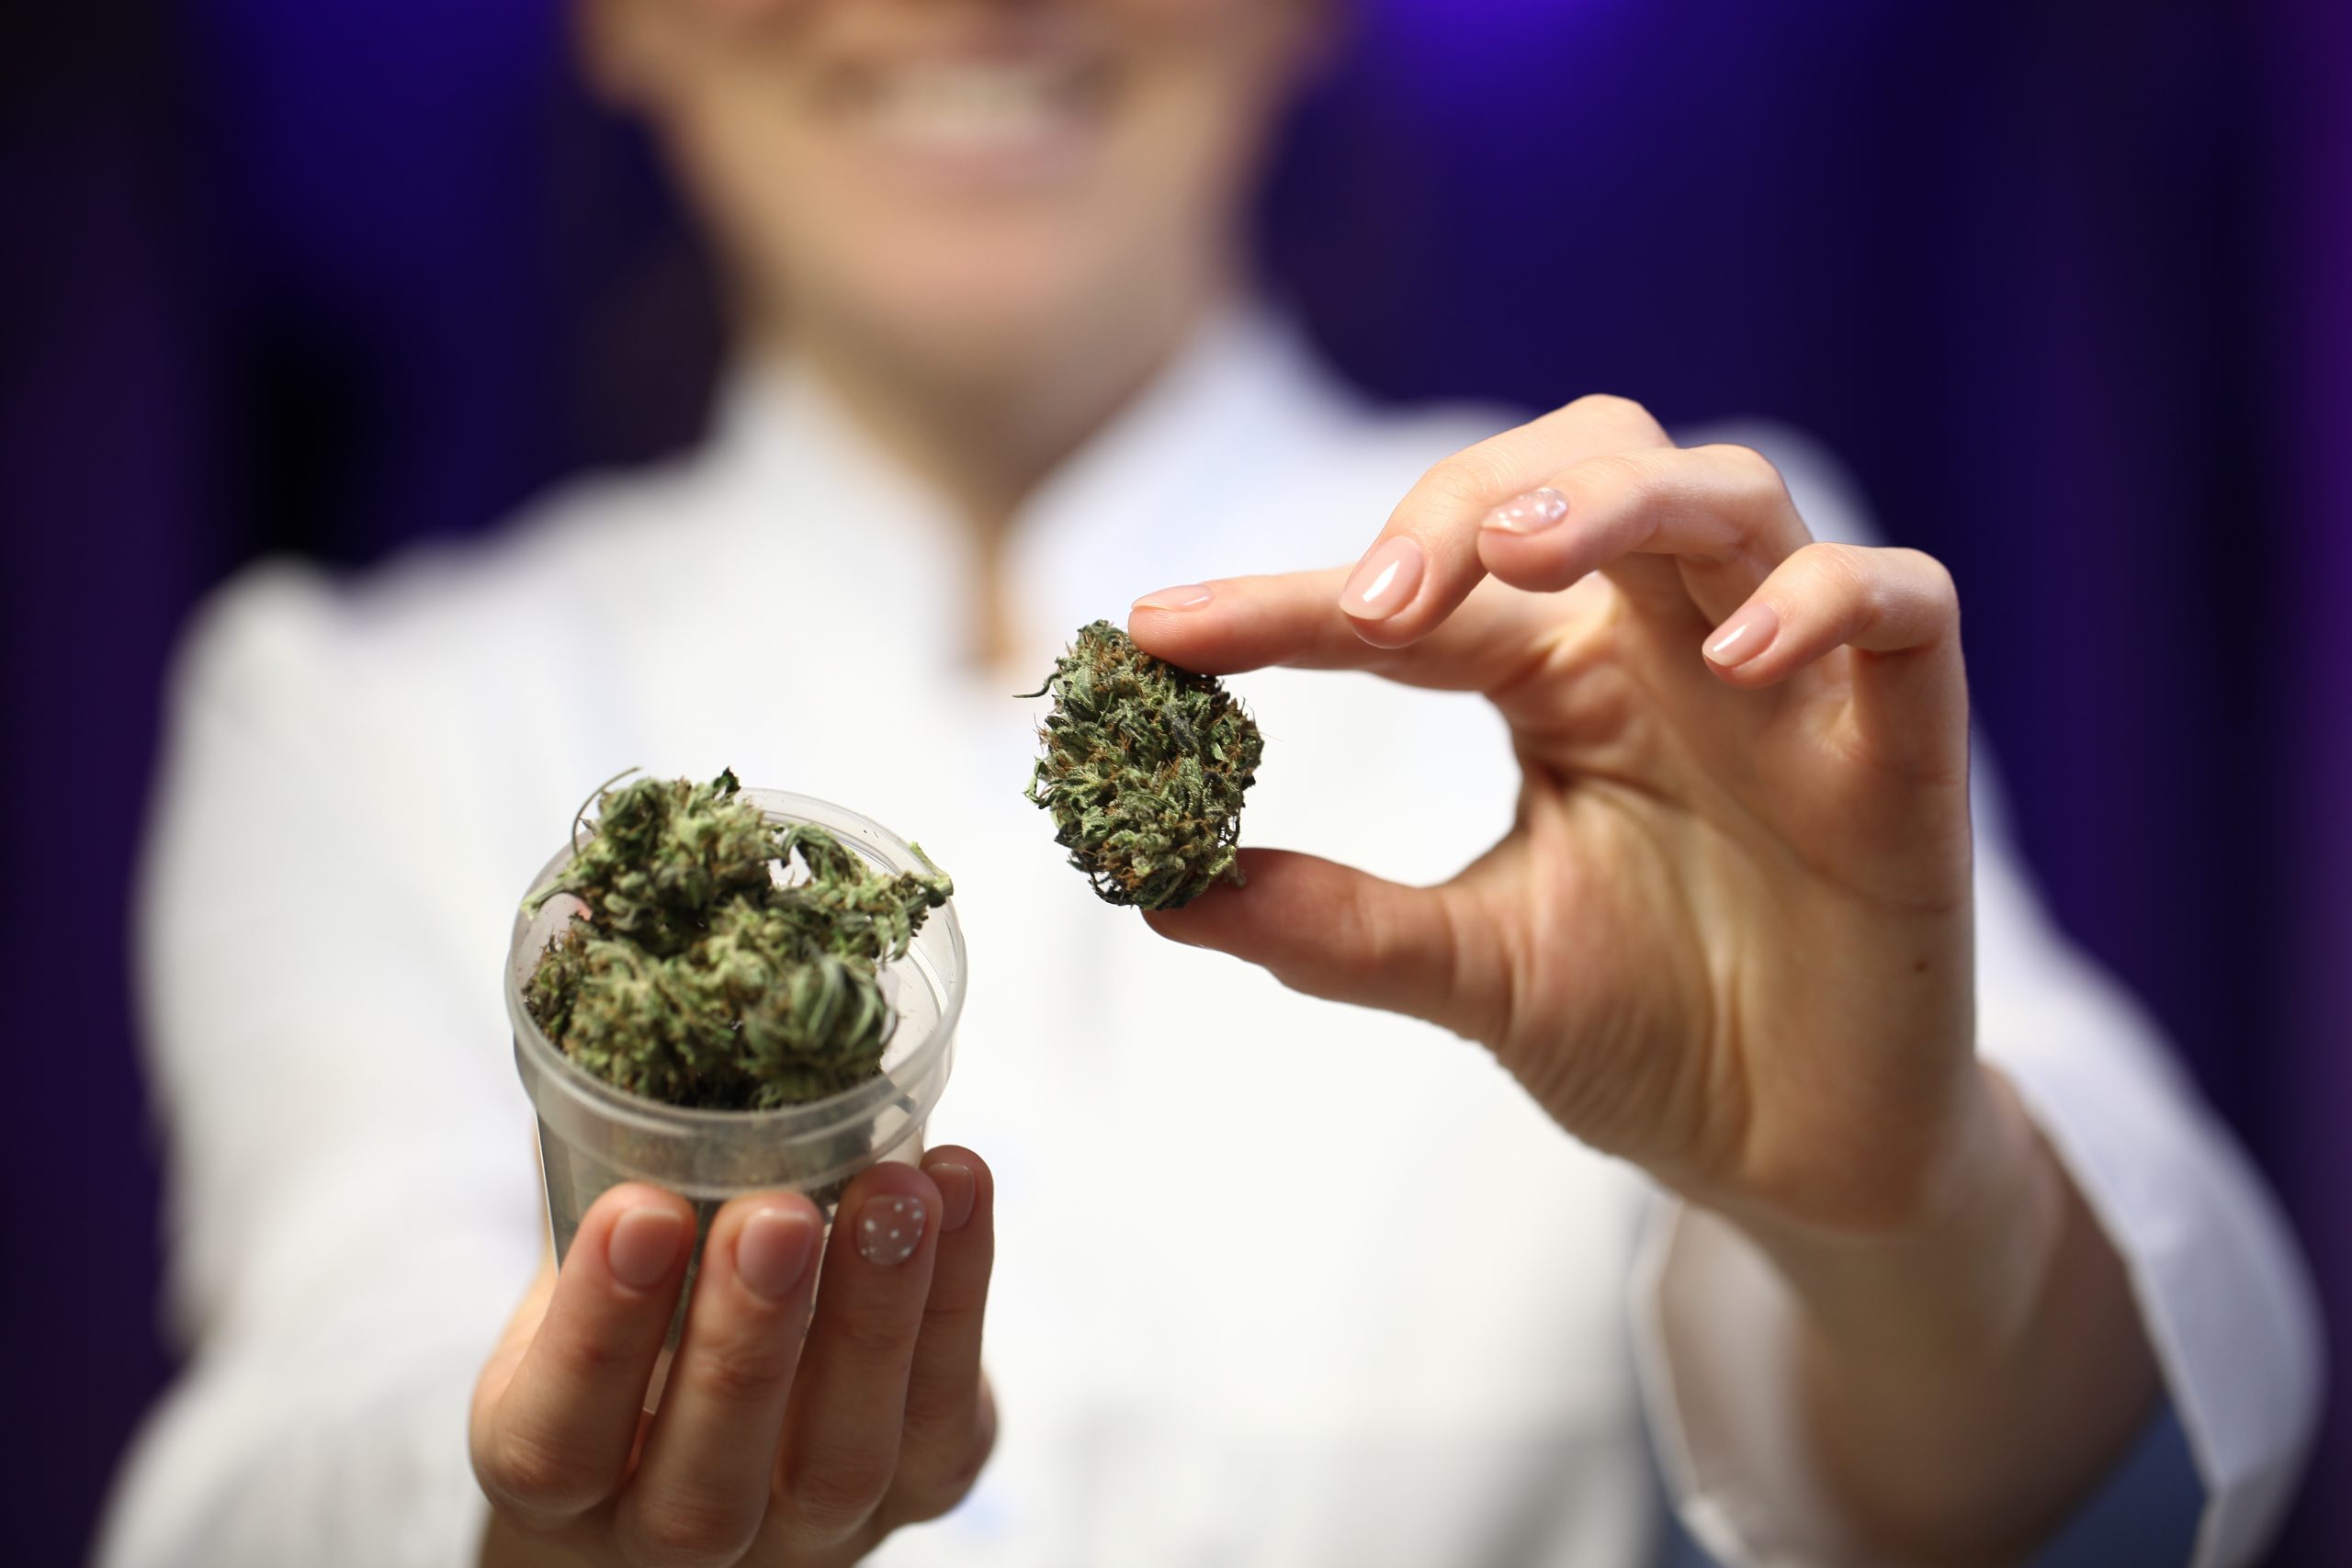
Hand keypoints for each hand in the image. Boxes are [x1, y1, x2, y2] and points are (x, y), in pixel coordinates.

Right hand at [470, 1149, 996, 1567]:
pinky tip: (959, 1186)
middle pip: (704, 1482)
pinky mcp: (921, 1486)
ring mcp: (808, 1528)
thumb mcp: (594, 1261)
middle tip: (774, 1211)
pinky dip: (960, 1295)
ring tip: (898, 1190)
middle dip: (744, 1341)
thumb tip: (604, 1008)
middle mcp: (676, 1533)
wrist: (729, 1427)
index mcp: (562, 1478)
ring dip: (875, 1316)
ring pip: (842, 1458)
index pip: (558, 1443)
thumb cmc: (647, 1314)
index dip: (597, 1336)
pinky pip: (944, 1412)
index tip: (637, 1211)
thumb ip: (602, 1168)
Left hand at [1131, 399, 2155, 1557]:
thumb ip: (1335, 925)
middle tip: (1370, 607)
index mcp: (1558, 680)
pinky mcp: (1908, 741)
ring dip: (1618, 501)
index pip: (1413, 598)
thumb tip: (1158, 894)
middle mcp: (1666, 646)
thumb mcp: (1472, 972)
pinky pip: (1904, 607)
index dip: (1281, 601)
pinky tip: (1735, 663)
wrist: (1798, 1156)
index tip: (1155, 635)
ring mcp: (1792, 680)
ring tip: (1514, 564)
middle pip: (1583, 464)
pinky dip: (1826, 604)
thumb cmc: (1649, 1032)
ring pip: (1731, 495)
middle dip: (1464, 503)